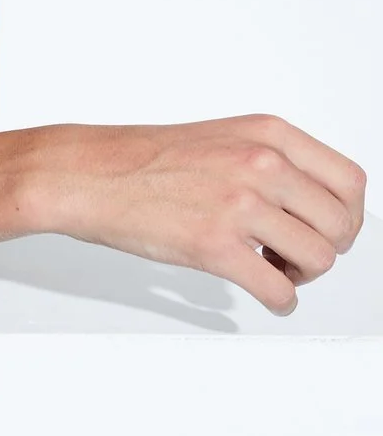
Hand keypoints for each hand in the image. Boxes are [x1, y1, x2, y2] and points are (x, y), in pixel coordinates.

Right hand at [48, 113, 366, 314]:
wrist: (87, 174)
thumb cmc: (144, 159)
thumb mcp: (222, 137)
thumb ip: (270, 160)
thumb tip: (312, 202)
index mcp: (266, 134)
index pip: (349, 181)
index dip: (346, 215)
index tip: (328, 228)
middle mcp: (259, 163)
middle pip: (340, 225)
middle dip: (326, 248)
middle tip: (296, 253)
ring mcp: (238, 204)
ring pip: (318, 259)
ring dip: (301, 274)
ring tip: (273, 268)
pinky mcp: (215, 246)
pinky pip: (280, 290)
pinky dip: (280, 300)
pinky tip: (264, 291)